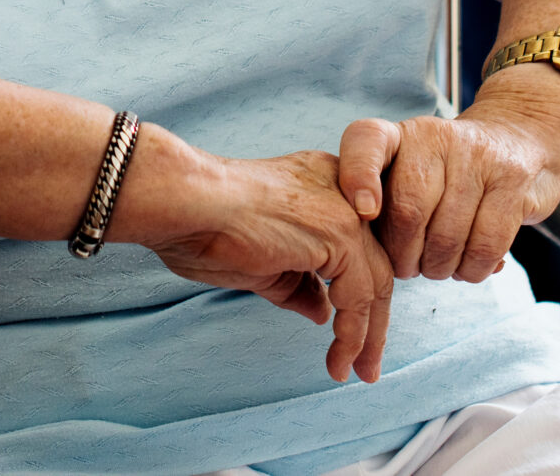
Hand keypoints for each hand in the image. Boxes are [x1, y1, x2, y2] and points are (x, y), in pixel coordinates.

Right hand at [131, 144, 398, 384]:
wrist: (183, 204)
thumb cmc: (204, 226)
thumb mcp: (261, 262)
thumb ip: (298, 283)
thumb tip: (324, 313)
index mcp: (324, 187)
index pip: (358, 249)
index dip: (358, 296)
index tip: (353, 337)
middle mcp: (343, 190)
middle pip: (375, 266)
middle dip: (373, 322)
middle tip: (366, 367)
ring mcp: (345, 209)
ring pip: (375, 284)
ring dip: (366, 337)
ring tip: (355, 372)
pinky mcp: (340, 232)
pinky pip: (358, 297)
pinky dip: (351, 335)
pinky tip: (338, 360)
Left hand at [335, 73, 559, 284]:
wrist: (516, 140)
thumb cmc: (448, 175)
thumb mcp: (409, 173)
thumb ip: (383, 204)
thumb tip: (370, 256)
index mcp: (399, 135)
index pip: (366, 141)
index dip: (359, 177)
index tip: (364, 213)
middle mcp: (436, 137)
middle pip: (407, 210)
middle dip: (404, 257)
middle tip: (409, 267)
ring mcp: (477, 156)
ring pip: (447, 235)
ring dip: (439, 268)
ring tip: (439, 267)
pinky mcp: (512, 180)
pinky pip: (485, 245)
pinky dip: (471, 270)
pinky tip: (468, 267)